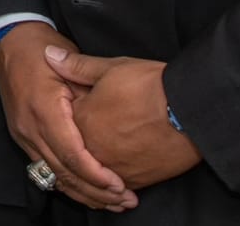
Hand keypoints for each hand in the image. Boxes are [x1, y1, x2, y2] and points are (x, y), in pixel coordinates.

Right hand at [0, 24, 135, 211]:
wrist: (9, 43)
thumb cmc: (40, 49)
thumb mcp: (72, 66)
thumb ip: (90, 95)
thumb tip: (112, 122)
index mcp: (44, 109)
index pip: (71, 153)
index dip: (96, 174)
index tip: (118, 184)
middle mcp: (30, 127)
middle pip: (63, 172)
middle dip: (95, 191)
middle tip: (124, 200)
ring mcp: (23, 135)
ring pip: (53, 176)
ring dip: (83, 193)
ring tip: (111, 202)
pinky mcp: (23, 138)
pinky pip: (45, 169)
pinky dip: (66, 184)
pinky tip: (86, 192)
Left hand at [47, 48, 201, 191]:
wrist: (190, 110)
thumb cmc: (151, 87)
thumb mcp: (110, 68)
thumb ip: (76, 66)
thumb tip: (48, 54)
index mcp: (81, 122)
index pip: (61, 124)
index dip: (67, 114)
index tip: (77, 108)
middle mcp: (93, 150)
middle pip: (74, 153)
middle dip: (77, 145)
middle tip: (85, 138)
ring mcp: (114, 169)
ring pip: (94, 175)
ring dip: (94, 169)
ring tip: (102, 157)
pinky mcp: (136, 180)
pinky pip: (116, 185)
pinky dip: (113, 181)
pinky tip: (117, 173)